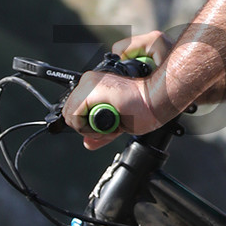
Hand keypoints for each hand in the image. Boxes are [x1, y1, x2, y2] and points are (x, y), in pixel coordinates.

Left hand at [62, 30, 173, 148]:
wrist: (156, 100)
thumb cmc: (142, 108)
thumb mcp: (116, 124)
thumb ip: (100, 133)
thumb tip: (87, 144)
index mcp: (93, 85)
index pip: (73, 110)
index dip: (85, 125)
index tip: (105, 125)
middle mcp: (88, 81)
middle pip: (69, 114)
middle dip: (86, 128)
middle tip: (109, 125)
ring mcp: (89, 84)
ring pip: (71, 116)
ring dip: (89, 128)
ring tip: (112, 122)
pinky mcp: (91, 91)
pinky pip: (75, 117)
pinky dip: (89, 127)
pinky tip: (109, 122)